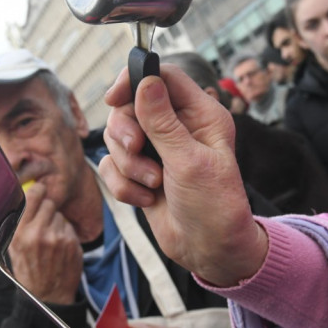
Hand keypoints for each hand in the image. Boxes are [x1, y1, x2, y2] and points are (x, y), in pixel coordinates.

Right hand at [7, 182, 81, 303]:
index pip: (32, 197)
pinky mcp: (72, 243)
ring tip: (50, 240)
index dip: (38, 191)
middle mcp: (38, 234)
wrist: (48, 296)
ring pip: (60, 216)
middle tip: (44, 221)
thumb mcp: (13, 248)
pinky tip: (60, 247)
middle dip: (47, 210)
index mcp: (20, 233)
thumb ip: (17, 223)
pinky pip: (69, 227)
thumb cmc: (28, 270)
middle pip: (49, 203)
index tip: (40, 190)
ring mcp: (57, 238)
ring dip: (57, 223)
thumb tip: (24, 196)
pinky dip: (66, 233)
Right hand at [100, 66, 267, 286]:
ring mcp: (157, 150)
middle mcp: (177, 126)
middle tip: (137, 149)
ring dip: (128, 164)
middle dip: (126, 132)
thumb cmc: (214, 207)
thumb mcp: (189, 161)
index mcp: (199, 114)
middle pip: (130, 106)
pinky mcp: (140, 172)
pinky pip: (113, 167)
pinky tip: (147, 200)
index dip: (134, 80)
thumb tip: (146, 81)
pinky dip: (124, 185)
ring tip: (153, 184)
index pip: (162, 76)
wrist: (209, 251)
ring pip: (117, 137)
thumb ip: (163, 122)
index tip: (114, 98)